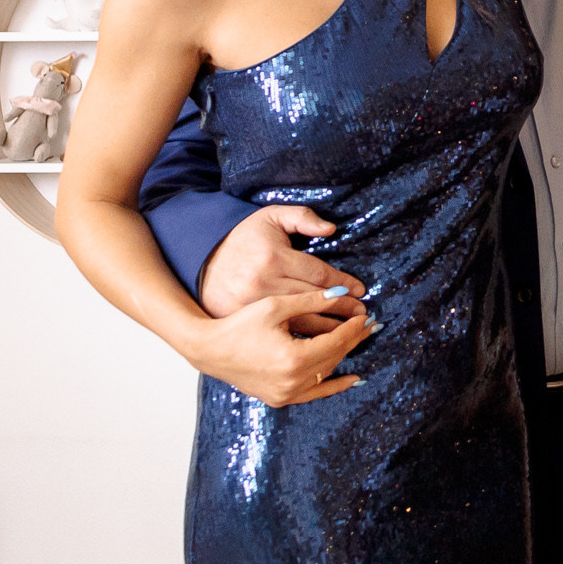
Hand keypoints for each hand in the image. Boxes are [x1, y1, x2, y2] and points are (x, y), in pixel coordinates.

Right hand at [187, 294, 373, 407]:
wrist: (209, 350)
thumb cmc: (239, 325)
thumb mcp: (276, 307)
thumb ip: (312, 301)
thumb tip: (344, 294)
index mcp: (293, 358)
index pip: (335, 341)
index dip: (353, 328)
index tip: (366, 315)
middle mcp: (292, 381)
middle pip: (334, 357)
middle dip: (353, 339)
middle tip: (370, 325)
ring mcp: (286, 394)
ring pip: (326, 373)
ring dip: (343, 356)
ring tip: (360, 340)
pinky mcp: (279, 399)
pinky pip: (313, 394)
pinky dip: (332, 386)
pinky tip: (351, 379)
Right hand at [203, 205, 364, 334]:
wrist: (199, 263)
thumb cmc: (242, 238)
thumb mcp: (271, 216)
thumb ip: (302, 217)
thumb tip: (331, 228)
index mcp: (273, 259)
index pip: (319, 274)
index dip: (343, 284)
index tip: (360, 291)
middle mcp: (262, 284)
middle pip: (313, 301)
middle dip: (342, 309)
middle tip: (362, 317)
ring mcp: (251, 305)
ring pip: (300, 323)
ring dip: (329, 329)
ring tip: (349, 333)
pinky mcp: (243, 319)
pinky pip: (281, 335)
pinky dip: (304, 342)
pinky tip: (323, 347)